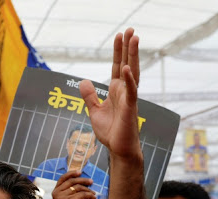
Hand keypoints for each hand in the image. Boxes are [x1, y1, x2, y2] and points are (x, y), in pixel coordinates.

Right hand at [51, 170, 95, 198]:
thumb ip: (73, 189)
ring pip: (78, 187)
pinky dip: (90, 195)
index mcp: (55, 191)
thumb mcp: (71, 198)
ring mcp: (62, 197)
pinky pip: (82, 194)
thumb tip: (82, 178)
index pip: (62, 178)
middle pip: (72, 181)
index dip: (71, 173)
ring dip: (88, 190)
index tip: (80, 172)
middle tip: (91, 182)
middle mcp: (57, 193)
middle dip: (83, 180)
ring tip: (93, 193)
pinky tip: (94, 197)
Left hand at [80, 28, 141, 160]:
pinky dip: (128, 80)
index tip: (119, 36)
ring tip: (134, 38)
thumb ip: (89, 96)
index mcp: (116, 90)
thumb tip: (83, 81)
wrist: (118, 149)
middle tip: (130, 29)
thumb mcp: (94, 111)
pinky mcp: (130, 108)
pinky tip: (126, 68)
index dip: (118, 51)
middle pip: (127, 64)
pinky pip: (130, 91)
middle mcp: (124, 91)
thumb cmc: (110, 132)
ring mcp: (128, 98)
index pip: (117, 66)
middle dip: (128, 47)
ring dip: (132, 56)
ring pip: (132, 73)